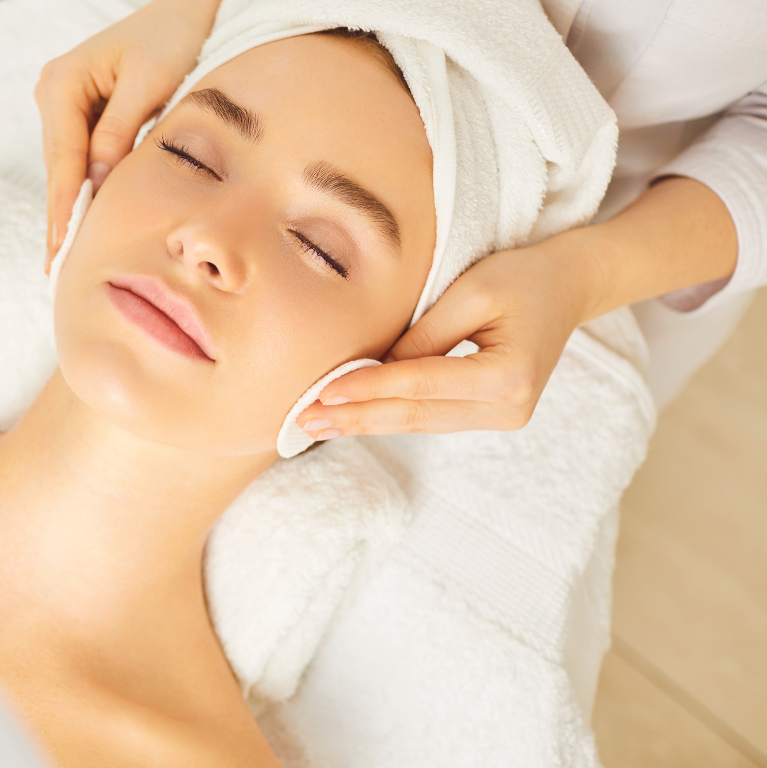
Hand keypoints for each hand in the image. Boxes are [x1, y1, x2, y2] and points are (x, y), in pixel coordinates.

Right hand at [35, 0, 219, 271]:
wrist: (187, 9)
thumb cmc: (173, 37)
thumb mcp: (150, 83)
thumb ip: (120, 133)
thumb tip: (98, 183)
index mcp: (62, 83)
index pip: (63, 158)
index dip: (63, 207)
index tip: (60, 247)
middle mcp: (53, 93)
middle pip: (59, 168)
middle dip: (63, 215)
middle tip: (58, 267)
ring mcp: (64, 104)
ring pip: (68, 167)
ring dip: (72, 207)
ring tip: (66, 256)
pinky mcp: (81, 114)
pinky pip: (82, 159)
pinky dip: (87, 189)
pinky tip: (85, 224)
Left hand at [295, 234, 603, 437]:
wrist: (570, 285)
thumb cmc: (522, 276)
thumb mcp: (470, 290)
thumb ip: (422, 334)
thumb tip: (373, 369)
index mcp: (508, 376)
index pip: (420, 383)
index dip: (368, 389)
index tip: (322, 393)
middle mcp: (509, 409)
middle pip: (415, 415)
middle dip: (356, 419)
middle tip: (302, 422)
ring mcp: (502, 418)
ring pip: (419, 423)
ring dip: (365, 423)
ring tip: (315, 425)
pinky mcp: (489, 415)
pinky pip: (430, 417)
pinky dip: (388, 415)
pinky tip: (350, 417)